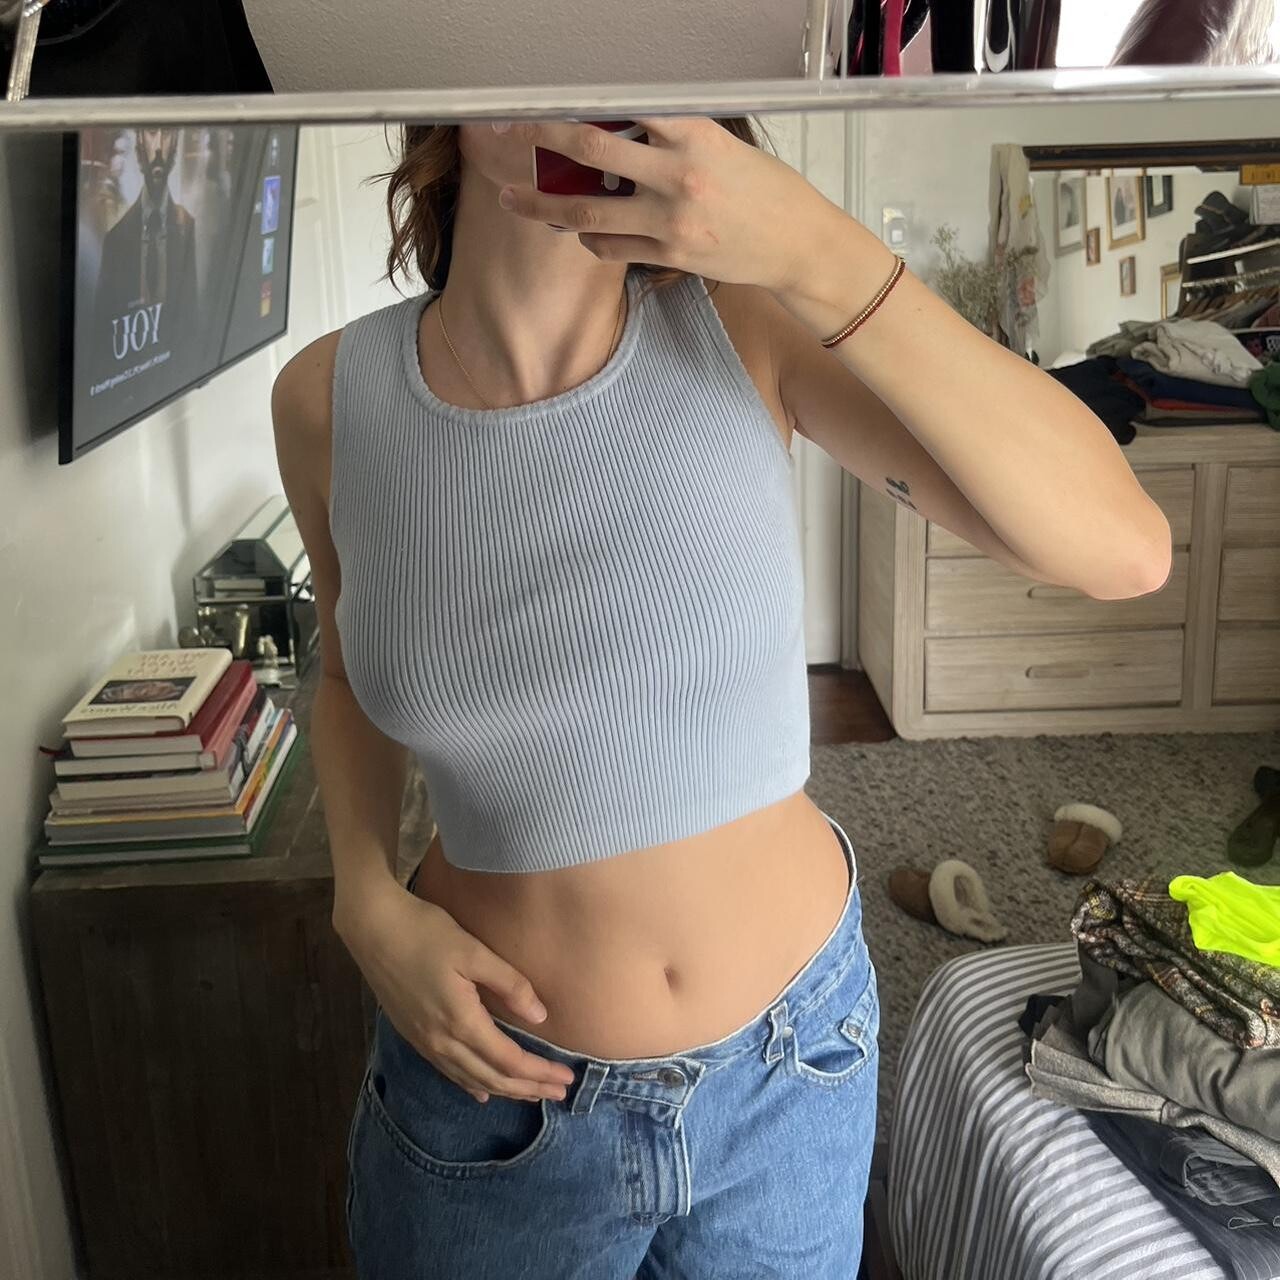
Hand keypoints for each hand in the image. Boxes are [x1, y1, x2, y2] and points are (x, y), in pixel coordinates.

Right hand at [334, 878, 576, 1103]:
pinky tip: (481, 1092)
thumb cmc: (426, 932)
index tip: (567, 1078)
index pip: (509, 1061)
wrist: (373, 928)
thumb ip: (509, 984)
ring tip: (531, 1095)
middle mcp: (441, 1041)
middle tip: (559, 1094)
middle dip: (528, 1088)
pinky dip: (471, 1085)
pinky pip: (448, 1072)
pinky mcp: (413, 1035)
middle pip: (492, 1077)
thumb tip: (541, 1017)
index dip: (540, 1073)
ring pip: (470, 1079)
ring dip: (504, 1090)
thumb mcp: (473, 951)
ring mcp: (424, 1042)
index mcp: (461, 1021)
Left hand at [493, 116, 841, 293]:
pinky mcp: (669, 256)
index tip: (542, 95)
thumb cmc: (765, 191)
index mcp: (693, 134)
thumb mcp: (723, 147)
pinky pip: (611, 247)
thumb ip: (672, 138)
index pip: (622, 106)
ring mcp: (671, 221)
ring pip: (587, 212)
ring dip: (543, 206)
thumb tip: (615, 129)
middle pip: (591, 151)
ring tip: (512, 200)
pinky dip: (589, 237)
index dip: (577, 99)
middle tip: (509, 133)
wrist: (797, 245)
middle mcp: (678, 176)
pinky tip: (580, 230)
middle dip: (542, 139)